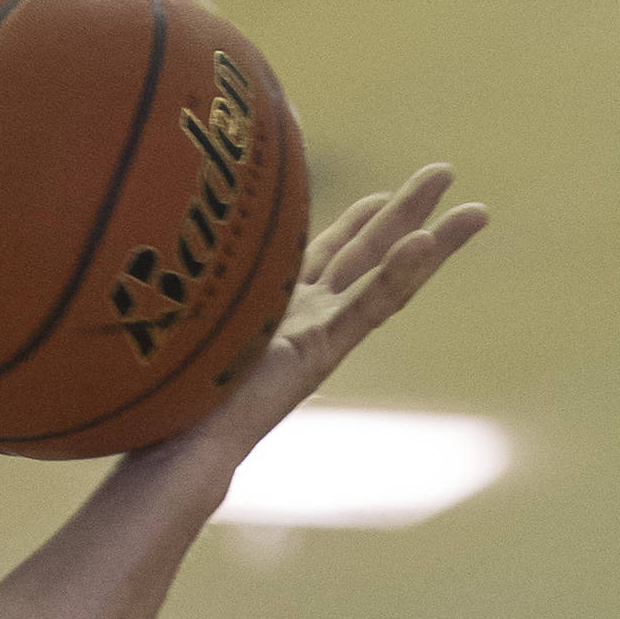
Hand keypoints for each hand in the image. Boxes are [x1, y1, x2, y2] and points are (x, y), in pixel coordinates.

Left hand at [161, 166, 488, 483]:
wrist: (169, 444)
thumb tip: (144, 238)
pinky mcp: (315, 356)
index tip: (382, 196)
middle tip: (444, 174)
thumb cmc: (162, 387)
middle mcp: (299, 321)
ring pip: (382, 279)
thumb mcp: (176, 309)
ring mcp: (313, 338)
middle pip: (365, 256)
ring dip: (428, 242)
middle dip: (406, 213)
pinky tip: (428, 244)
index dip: (357, 223)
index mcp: (271, 308)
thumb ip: (175, 274)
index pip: (325, 254)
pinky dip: (398, 275)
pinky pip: (364, 308)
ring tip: (475, 212)